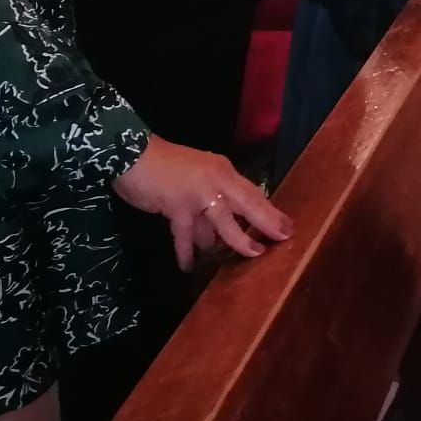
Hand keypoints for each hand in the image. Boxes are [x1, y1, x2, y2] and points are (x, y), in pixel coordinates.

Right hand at [112, 137, 293, 270]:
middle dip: (266, 222)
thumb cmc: (166, 164)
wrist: (133, 154)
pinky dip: (186, 252)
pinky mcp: (177, 207)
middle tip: (282, 238)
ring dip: (235, 241)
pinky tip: (187, 267)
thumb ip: (213, 191)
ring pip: (223, 223)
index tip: (286, 224)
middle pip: (247, 205)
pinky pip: (186, 235)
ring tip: (248, 256)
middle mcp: (216, 180)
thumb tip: (225, 220)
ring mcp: (198, 194)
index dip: (270, 210)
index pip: (252, 192)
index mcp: (223, 170)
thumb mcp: (198, 172)